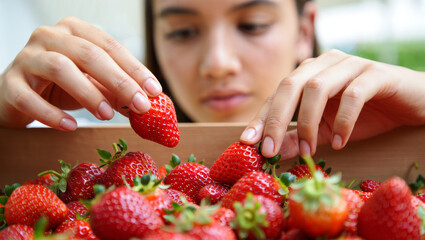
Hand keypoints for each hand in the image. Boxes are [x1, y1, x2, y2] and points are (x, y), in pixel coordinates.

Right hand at [0, 17, 161, 130]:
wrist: (18, 96)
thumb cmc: (60, 87)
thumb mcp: (93, 85)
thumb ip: (117, 91)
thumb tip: (148, 104)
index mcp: (75, 31)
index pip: (110, 46)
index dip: (135, 69)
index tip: (155, 91)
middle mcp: (50, 36)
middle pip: (89, 54)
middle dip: (119, 81)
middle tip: (141, 105)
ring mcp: (27, 57)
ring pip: (60, 68)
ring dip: (88, 94)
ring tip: (107, 115)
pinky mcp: (9, 83)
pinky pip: (30, 97)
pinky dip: (52, 114)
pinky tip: (71, 126)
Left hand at [240, 49, 424, 159]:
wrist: (410, 104)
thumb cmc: (365, 114)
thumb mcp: (324, 131)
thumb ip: (297, 138)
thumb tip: (269, 152)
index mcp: (309, 73)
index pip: (278, 93)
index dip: (262, 117)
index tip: (248, 142)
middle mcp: (325, 64)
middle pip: (290, 85)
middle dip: (275, 119)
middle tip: (269, 150)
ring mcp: (350, 65)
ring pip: (317, 88)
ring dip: (308, 123)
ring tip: (308, 151)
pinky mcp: (376, 74)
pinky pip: (352, 95)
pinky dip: (342, 121)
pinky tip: (339, 142)